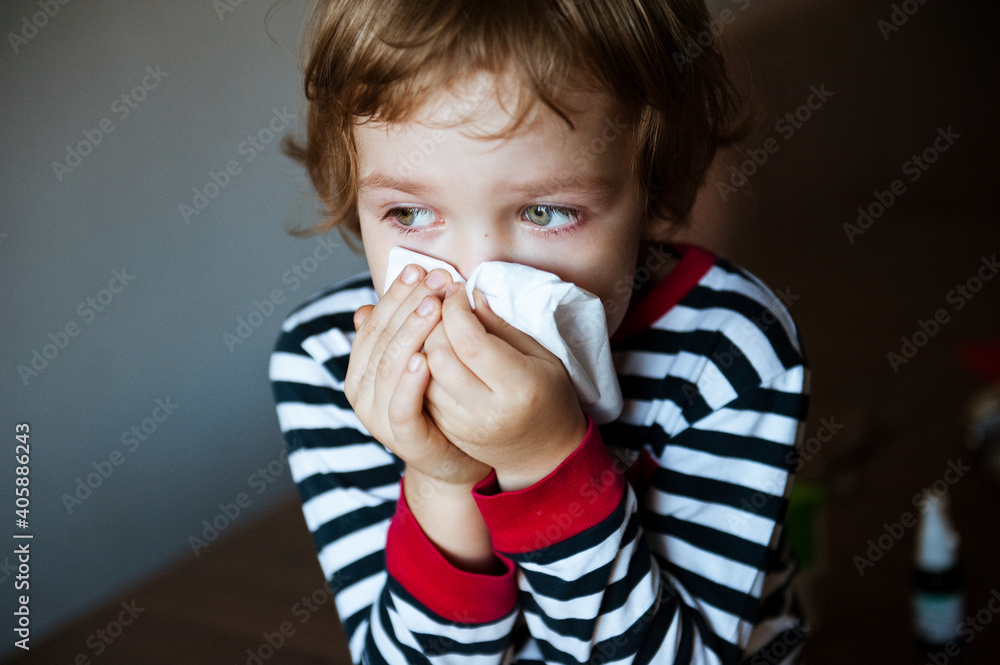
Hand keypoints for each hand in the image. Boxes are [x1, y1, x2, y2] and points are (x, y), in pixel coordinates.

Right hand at [344, 266, 490, 487]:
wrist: (451, 460)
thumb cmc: (435, 405)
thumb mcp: (417, 362)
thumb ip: (401, 334)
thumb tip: (366, 304)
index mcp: (361, 368)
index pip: (374, 322)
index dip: (395, 294)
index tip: (419, 267)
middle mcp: (361, 391)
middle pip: (382, 339)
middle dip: (409, 305)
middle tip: (436, 279)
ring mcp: (378, 416)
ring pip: (389, 366)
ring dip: (412, 332)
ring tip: (434, 306)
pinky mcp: (402, 438)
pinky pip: (401, 405)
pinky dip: (411, 381)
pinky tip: (426, 358)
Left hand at [423, 284, 587, 490]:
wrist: (543, 453)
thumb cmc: (548, 395)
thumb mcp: (542, 356)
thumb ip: (503, 327)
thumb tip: (471, 296)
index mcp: (518, 387)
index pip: (470, 341)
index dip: (455, 309)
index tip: (456, 292)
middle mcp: (487, 410)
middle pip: (440, 357)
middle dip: (433, 322)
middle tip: (441, 304)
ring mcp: (463, 425)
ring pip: (423, 374)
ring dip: (422, 343)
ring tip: (433, 324)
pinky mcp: (447, 431)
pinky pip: (421, 391)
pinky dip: (420, 366)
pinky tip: (431, 349)